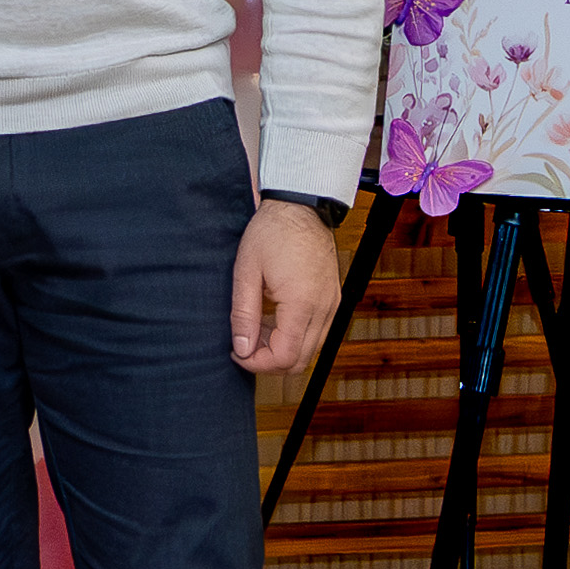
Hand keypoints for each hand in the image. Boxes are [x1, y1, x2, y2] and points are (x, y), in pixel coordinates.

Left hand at [229, 199, 341, 374]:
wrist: (300, 205)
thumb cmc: (271, 232)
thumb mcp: (246, 272)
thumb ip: (243, 315)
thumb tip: (241, 349)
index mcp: (302, 304)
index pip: (285, 357)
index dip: (257, 363)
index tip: (237, 353)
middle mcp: (324, 309)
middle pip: (301, 361)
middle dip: (269, 362)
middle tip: (244, 346)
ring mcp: (332, 304)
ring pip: (310, 349)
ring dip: (282, 349)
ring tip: (256, 330)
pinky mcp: (332, 298)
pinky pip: (317, 332)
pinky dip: (295, 336)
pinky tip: (273, 318)